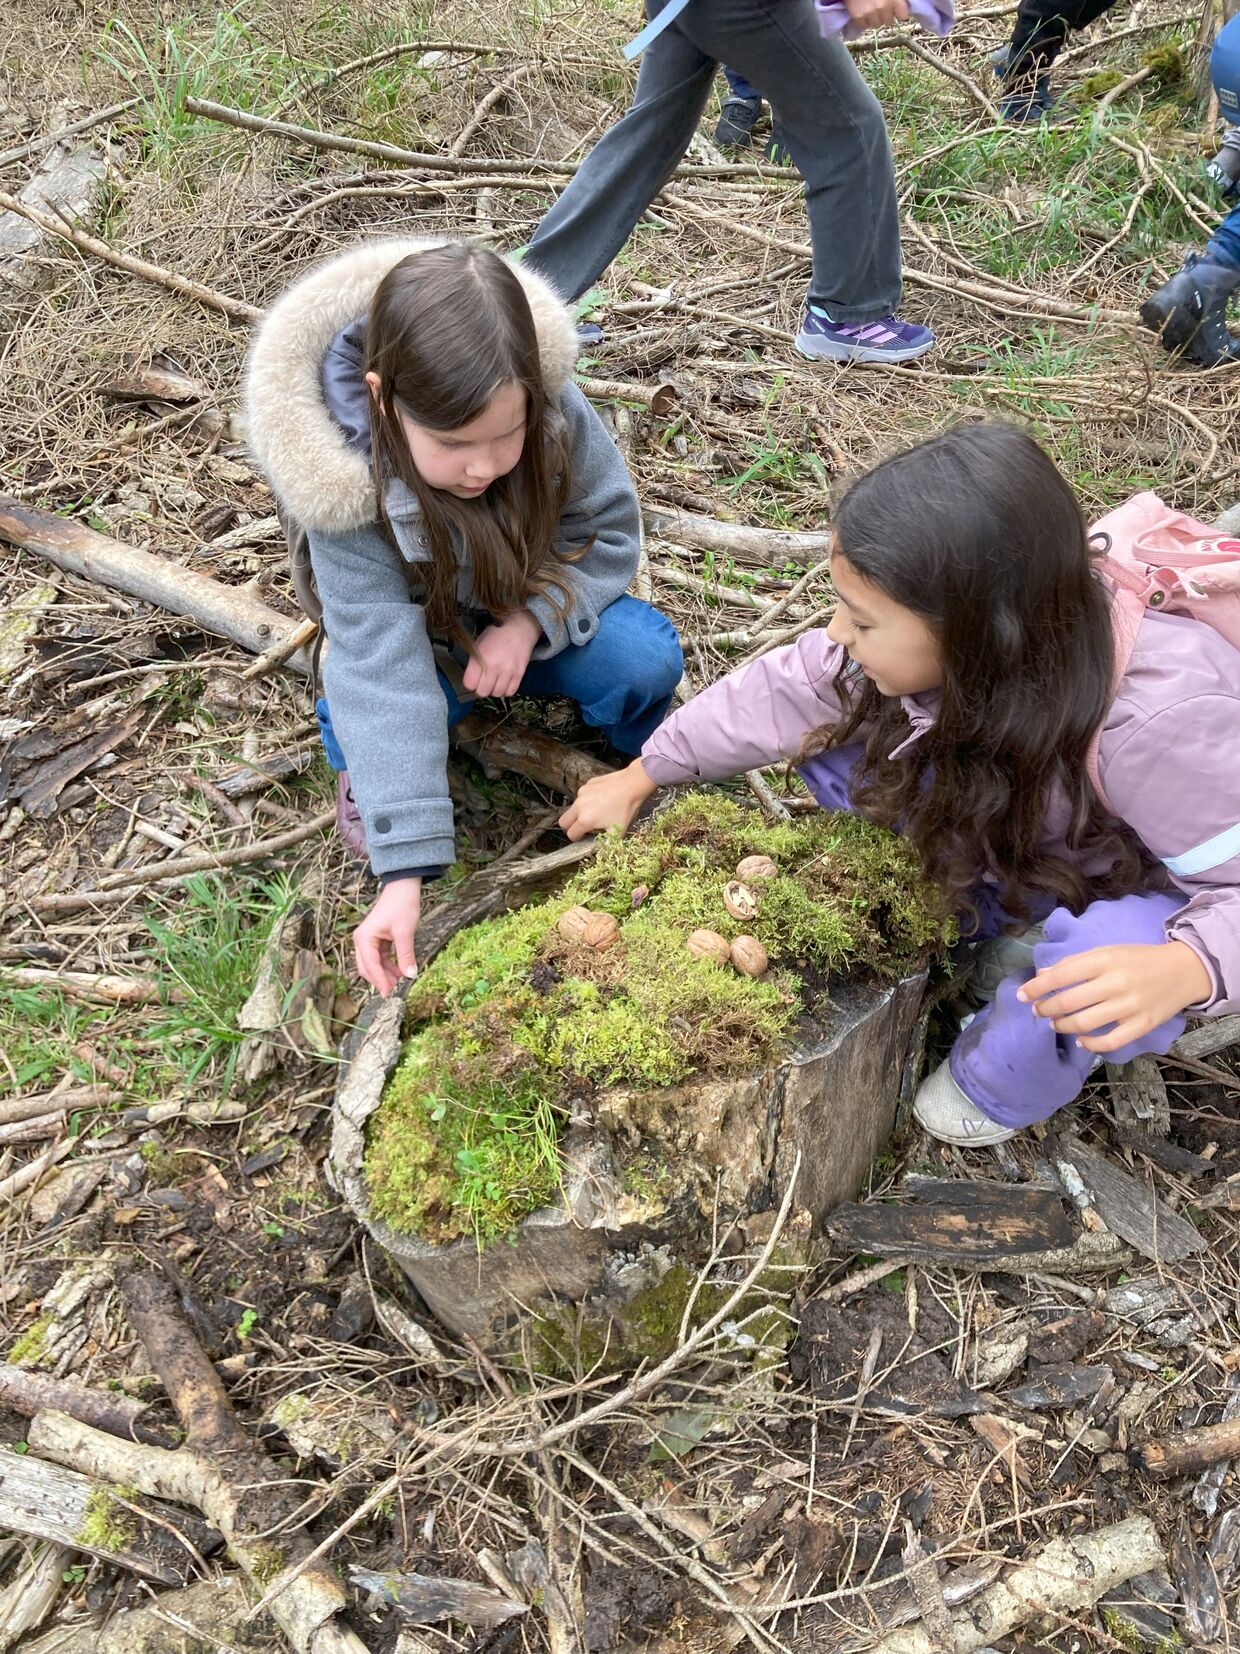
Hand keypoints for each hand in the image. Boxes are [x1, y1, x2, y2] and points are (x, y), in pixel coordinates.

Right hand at [354, 878, 421, 996]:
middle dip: (380, 980)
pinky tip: (401, 971)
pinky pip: (380, 958)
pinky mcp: (377, 939)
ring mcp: (368, 940)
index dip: (380, 981)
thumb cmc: (402, 906)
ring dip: (385, 974)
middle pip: (367, 968)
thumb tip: (410, 976)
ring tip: (401, 982)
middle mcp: (362, 940)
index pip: (370, 966)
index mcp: (364, 938)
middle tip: (394, 992)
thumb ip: (406, 955)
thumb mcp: (405, 933)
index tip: (389, 995)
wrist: (403, 887)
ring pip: (373, 964)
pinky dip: (388, 965)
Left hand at [463, 609, 541, 698]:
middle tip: (483, 681)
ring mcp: (507, 672)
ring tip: (495, 681)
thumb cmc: (496, 634)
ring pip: (496, 694)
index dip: (470, 682)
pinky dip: (506, 690)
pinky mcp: (519, 674)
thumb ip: (473, 663)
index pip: (469, 684)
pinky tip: (504, 682)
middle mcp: (493, 667)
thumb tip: (471, 679)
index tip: (473, 679)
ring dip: (494, 689)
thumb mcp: (478, 644)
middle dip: (481, 688)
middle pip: (482, 692)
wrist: (519, 629)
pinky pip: (510, 692)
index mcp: (480, 658)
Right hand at [559, 759, 658, 840]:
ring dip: (579, 813)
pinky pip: (581, 796)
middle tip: (584, 827)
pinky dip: (586, 801)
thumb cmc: (626, 808)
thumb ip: (606, 844)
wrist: (632, 785)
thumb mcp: (618, 831)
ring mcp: (581, 794)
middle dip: (570, 827)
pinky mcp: (586, 785)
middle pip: (563, 821)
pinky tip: (601, 800)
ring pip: (572, 808)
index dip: (576, 839)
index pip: (571, 834)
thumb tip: (600, 851)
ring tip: (597, 812)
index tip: (583, 838)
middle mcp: (579, 806)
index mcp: (585, 820)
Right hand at [843, 0, 909, 27]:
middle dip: (885, 15)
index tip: (897, 11)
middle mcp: (883, 7)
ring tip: (870, 8)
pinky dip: (864, 20)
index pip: (903, 15)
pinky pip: (864, 25)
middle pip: (888, 22)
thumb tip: (903, 7)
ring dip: (874, 19)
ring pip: (876, 25)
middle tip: (880, 7)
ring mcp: (870, 14)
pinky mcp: (859, 17)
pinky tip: (862, 10)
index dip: (899, 13)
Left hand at [1016, 940, 1211, 1053]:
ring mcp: (1130, 1006)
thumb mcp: (1107, 952)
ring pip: (1084, 1023)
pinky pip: (1110, 1042)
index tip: (1021, 995)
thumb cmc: (1139, 959)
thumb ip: (1074, 962)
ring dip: (1062, 1026)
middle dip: (1045, 1008)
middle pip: (1069, 1001)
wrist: (1184, 970)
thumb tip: (1042, 975)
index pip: (1061, 975)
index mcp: (1105, 961)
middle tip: (1037, 1011)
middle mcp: (1116, 983)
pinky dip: (1090, 1045)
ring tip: (1054, 1024)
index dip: (1037, 987)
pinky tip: (1080, 1041)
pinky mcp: (1142, 1025)